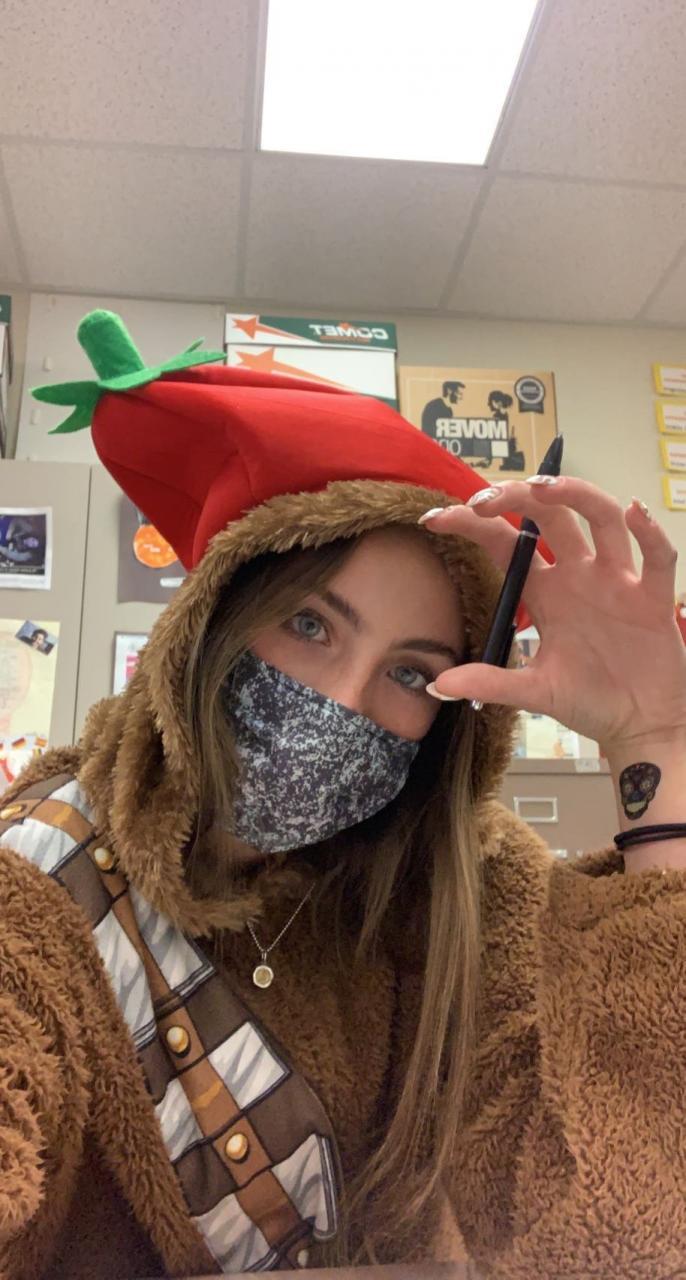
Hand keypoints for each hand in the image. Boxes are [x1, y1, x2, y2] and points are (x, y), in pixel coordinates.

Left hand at [422, 477, 685, 754]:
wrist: (639, 724)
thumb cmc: (589, 700)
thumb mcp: (535, 692)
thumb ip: (491, 683)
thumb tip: (439, 685)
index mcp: (545, 591)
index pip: (505, 542)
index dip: (472, 524)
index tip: (434, 517)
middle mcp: (579, 575)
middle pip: (550, 516)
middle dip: (518, 497)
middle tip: (484, 498)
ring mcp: (618, 581)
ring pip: (601, 518)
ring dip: (576, 495)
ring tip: (546, 486)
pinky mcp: (654, 599)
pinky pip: (657, 557)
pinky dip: (650, 534)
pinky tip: (636, 514)